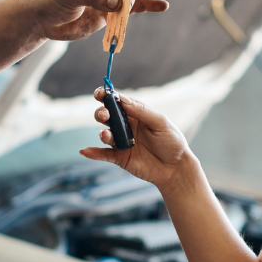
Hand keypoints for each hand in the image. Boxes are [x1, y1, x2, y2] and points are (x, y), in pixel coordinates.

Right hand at [80, 88, 197, 190]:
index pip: (117, 102)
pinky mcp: (120, 158)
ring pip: (105, 134)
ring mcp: (122, 142)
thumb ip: (141, 111)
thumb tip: (121, 99)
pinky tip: (85, 151)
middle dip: (101, 113)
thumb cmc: (172, 141)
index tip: (100, 93)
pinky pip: (104, 155)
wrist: (176, 168)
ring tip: (105, 135)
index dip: (106, 95)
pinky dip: (93, 153)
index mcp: (135, 113)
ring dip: (102, 133)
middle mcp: (126, 126)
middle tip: (105, 115)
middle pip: (107, 116)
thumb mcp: (160, 122)